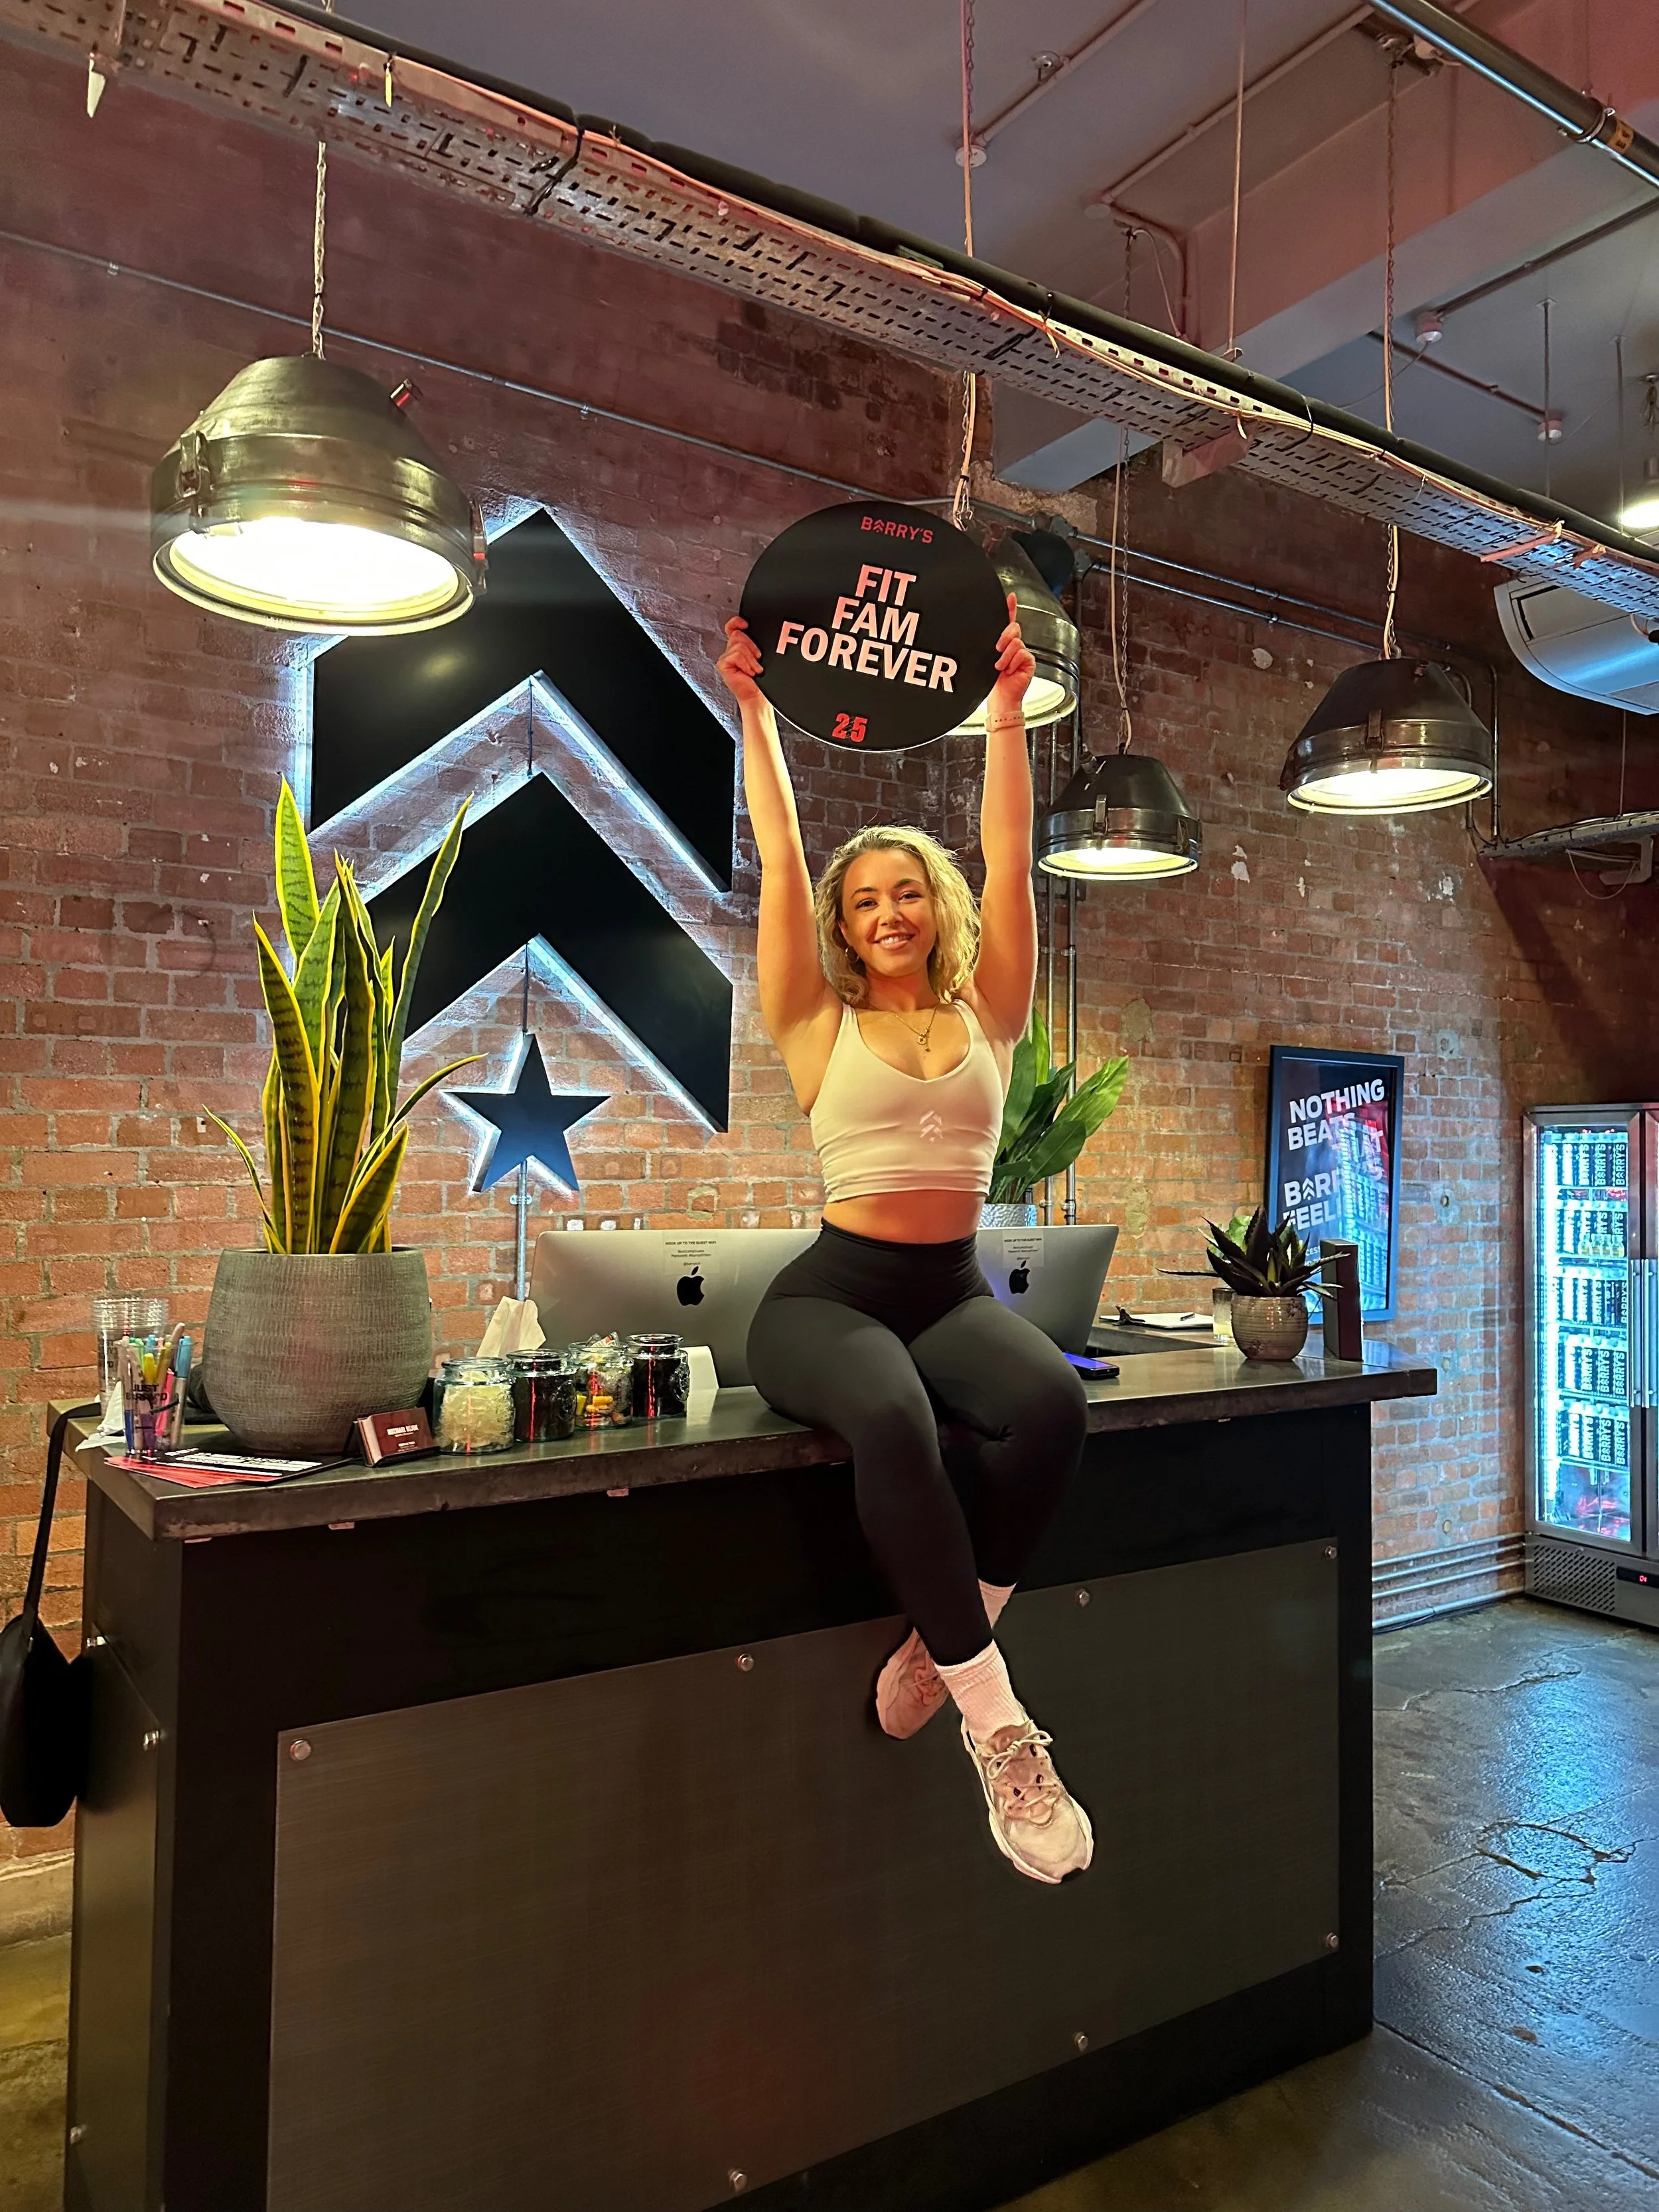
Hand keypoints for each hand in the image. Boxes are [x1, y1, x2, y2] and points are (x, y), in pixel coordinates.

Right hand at [715, 614, 764, 706]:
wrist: (758, 696)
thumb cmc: (762, 679)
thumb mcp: (762, 656)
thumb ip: (758, 642)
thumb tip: (764, 630)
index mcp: (739, 646)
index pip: (732, 627)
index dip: (736, 622)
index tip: (746, 624)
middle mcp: (731, 650)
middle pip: (738, 634)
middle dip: (752, 646)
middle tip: (758, 658)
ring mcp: (726, 658)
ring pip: (739, 645)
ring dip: (751, 659)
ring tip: (754, 669)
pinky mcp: (722, 665)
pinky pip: (736, 655)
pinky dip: (746, 664)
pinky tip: (748, 673)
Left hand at [986, 592, 1034, 727]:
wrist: (1000, 697)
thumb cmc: (990, 680)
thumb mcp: (984, 658)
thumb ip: (986, 644)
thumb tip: (978, 631)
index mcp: (1002, 642)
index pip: (1007, 621)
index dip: (1010, 607)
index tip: (1010, 597)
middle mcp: (1013, 645)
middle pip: (1013, 628)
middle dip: (1004, 636)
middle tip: (997, 648)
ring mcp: (1022, 652)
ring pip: (1016, 642)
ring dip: (1005, 656)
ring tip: (1000, 667)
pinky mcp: (1029, 660)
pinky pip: (1022, 654)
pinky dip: (1013, 663)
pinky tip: (1009, 671)